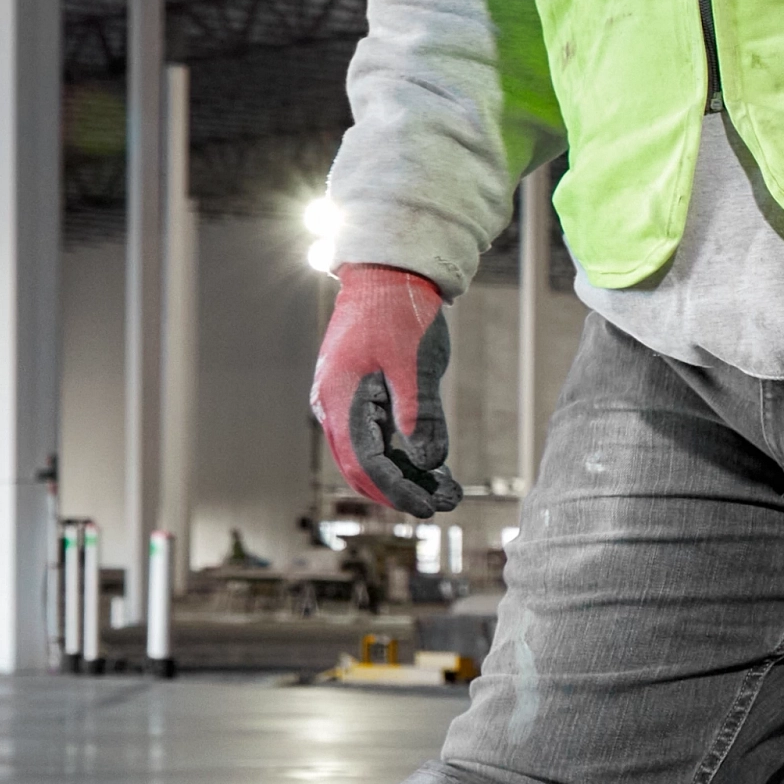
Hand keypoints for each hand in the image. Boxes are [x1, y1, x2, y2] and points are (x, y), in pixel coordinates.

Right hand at [313, 264, 460, 515]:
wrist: (389, 275)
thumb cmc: (400, 313)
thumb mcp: (415, 364)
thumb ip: (421, 414)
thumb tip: (427, 462)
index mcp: (341, 399)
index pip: (364, 462)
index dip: (396, 490)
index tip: (428, 508)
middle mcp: (336, 405)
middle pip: (363, 466)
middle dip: (401, 490)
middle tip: (442, 505)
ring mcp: (347, 401)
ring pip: (372, 455)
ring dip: (407, 476)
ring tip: (448, 491)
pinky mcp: (364, 396)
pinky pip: (380, 438)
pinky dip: (406, 455)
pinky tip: (436, 469)